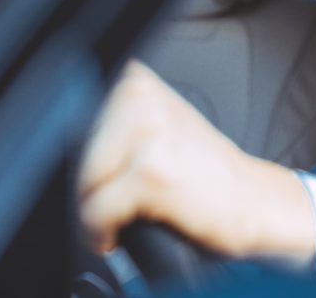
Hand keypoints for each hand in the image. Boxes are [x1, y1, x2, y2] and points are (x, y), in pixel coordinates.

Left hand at [77, 60, 315, 260]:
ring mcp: (148, 134)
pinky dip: (99, 231)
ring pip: (84, 182)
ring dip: (91, 209)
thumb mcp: (161, 127)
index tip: (91, 180)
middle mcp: (142, 99)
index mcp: (138, 82)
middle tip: (104, 206)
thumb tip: (60, 142)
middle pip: (75, 153)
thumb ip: (116, 122)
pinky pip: (96, 210)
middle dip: (84, 188)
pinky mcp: (152, 173)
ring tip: (111, 218)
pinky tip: (114, 233)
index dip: (76, 157)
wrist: (255, 201)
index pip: (73, 118)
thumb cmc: (208, 173)